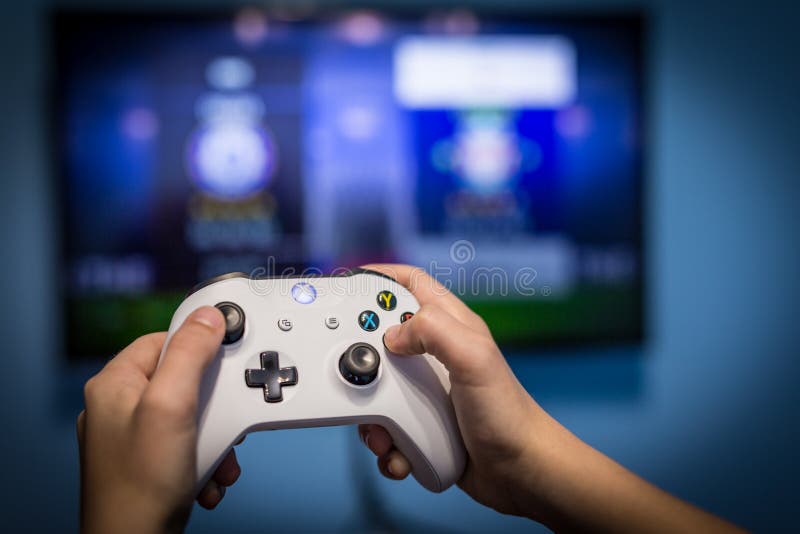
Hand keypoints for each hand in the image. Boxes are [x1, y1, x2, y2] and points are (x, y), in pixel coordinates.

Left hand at [78, 306, 241, 533]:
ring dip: (216, 437)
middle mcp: (120, 407)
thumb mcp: (171, 406)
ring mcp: (134, 437)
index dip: (200, 346)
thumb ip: (190, 355)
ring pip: (192, 415)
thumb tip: (207, 317)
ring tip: (218, 456)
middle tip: (225, 418)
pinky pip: (189, 444)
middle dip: (215, 405)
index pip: (166, 340)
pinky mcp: (150, 462)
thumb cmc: (139, 486)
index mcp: (115, 384)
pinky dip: (206, 458)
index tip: (229, 353)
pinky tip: (209, 476)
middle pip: (185, 380)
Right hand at [357, 264, 545, 515]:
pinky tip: (401, 453)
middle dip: (363, 358)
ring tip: (386, 431)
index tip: (348, 285)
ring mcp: (426, 390)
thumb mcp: (474, 357)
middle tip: (358, 372)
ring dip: (372, 414)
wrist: (519, 472)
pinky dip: (386, 443)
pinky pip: (386, 427)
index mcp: (450, 327)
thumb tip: (392, 335)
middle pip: (381, 337)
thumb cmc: (508, 414)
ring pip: (377, 388)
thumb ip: (433, 330)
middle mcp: (435, 355)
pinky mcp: (420, 423)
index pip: (410, 285)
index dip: (380, 277)